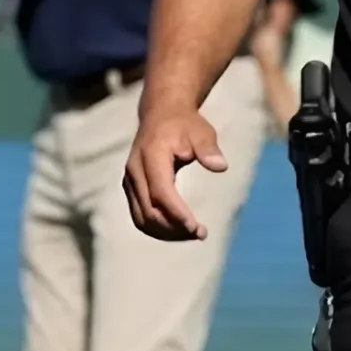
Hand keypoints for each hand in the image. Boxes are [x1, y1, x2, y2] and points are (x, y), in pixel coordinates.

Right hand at [122, 106, 225, 239]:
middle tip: (201, 234)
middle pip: (149, 211)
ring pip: (142, 219)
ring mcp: (130, 183)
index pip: (161, 192)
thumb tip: (220, 166)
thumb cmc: (184, 124)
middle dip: (174, 228)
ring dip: (166, 233)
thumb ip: (208, 149)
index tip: (196, 227)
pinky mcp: (132, 190)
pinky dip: (159, 228)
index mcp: (150, 155)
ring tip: (192, 235)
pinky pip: (140, 217)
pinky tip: (179, 231)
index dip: (176, 212)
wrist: (161, 115)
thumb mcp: (201, 131)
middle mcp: (135, 171)